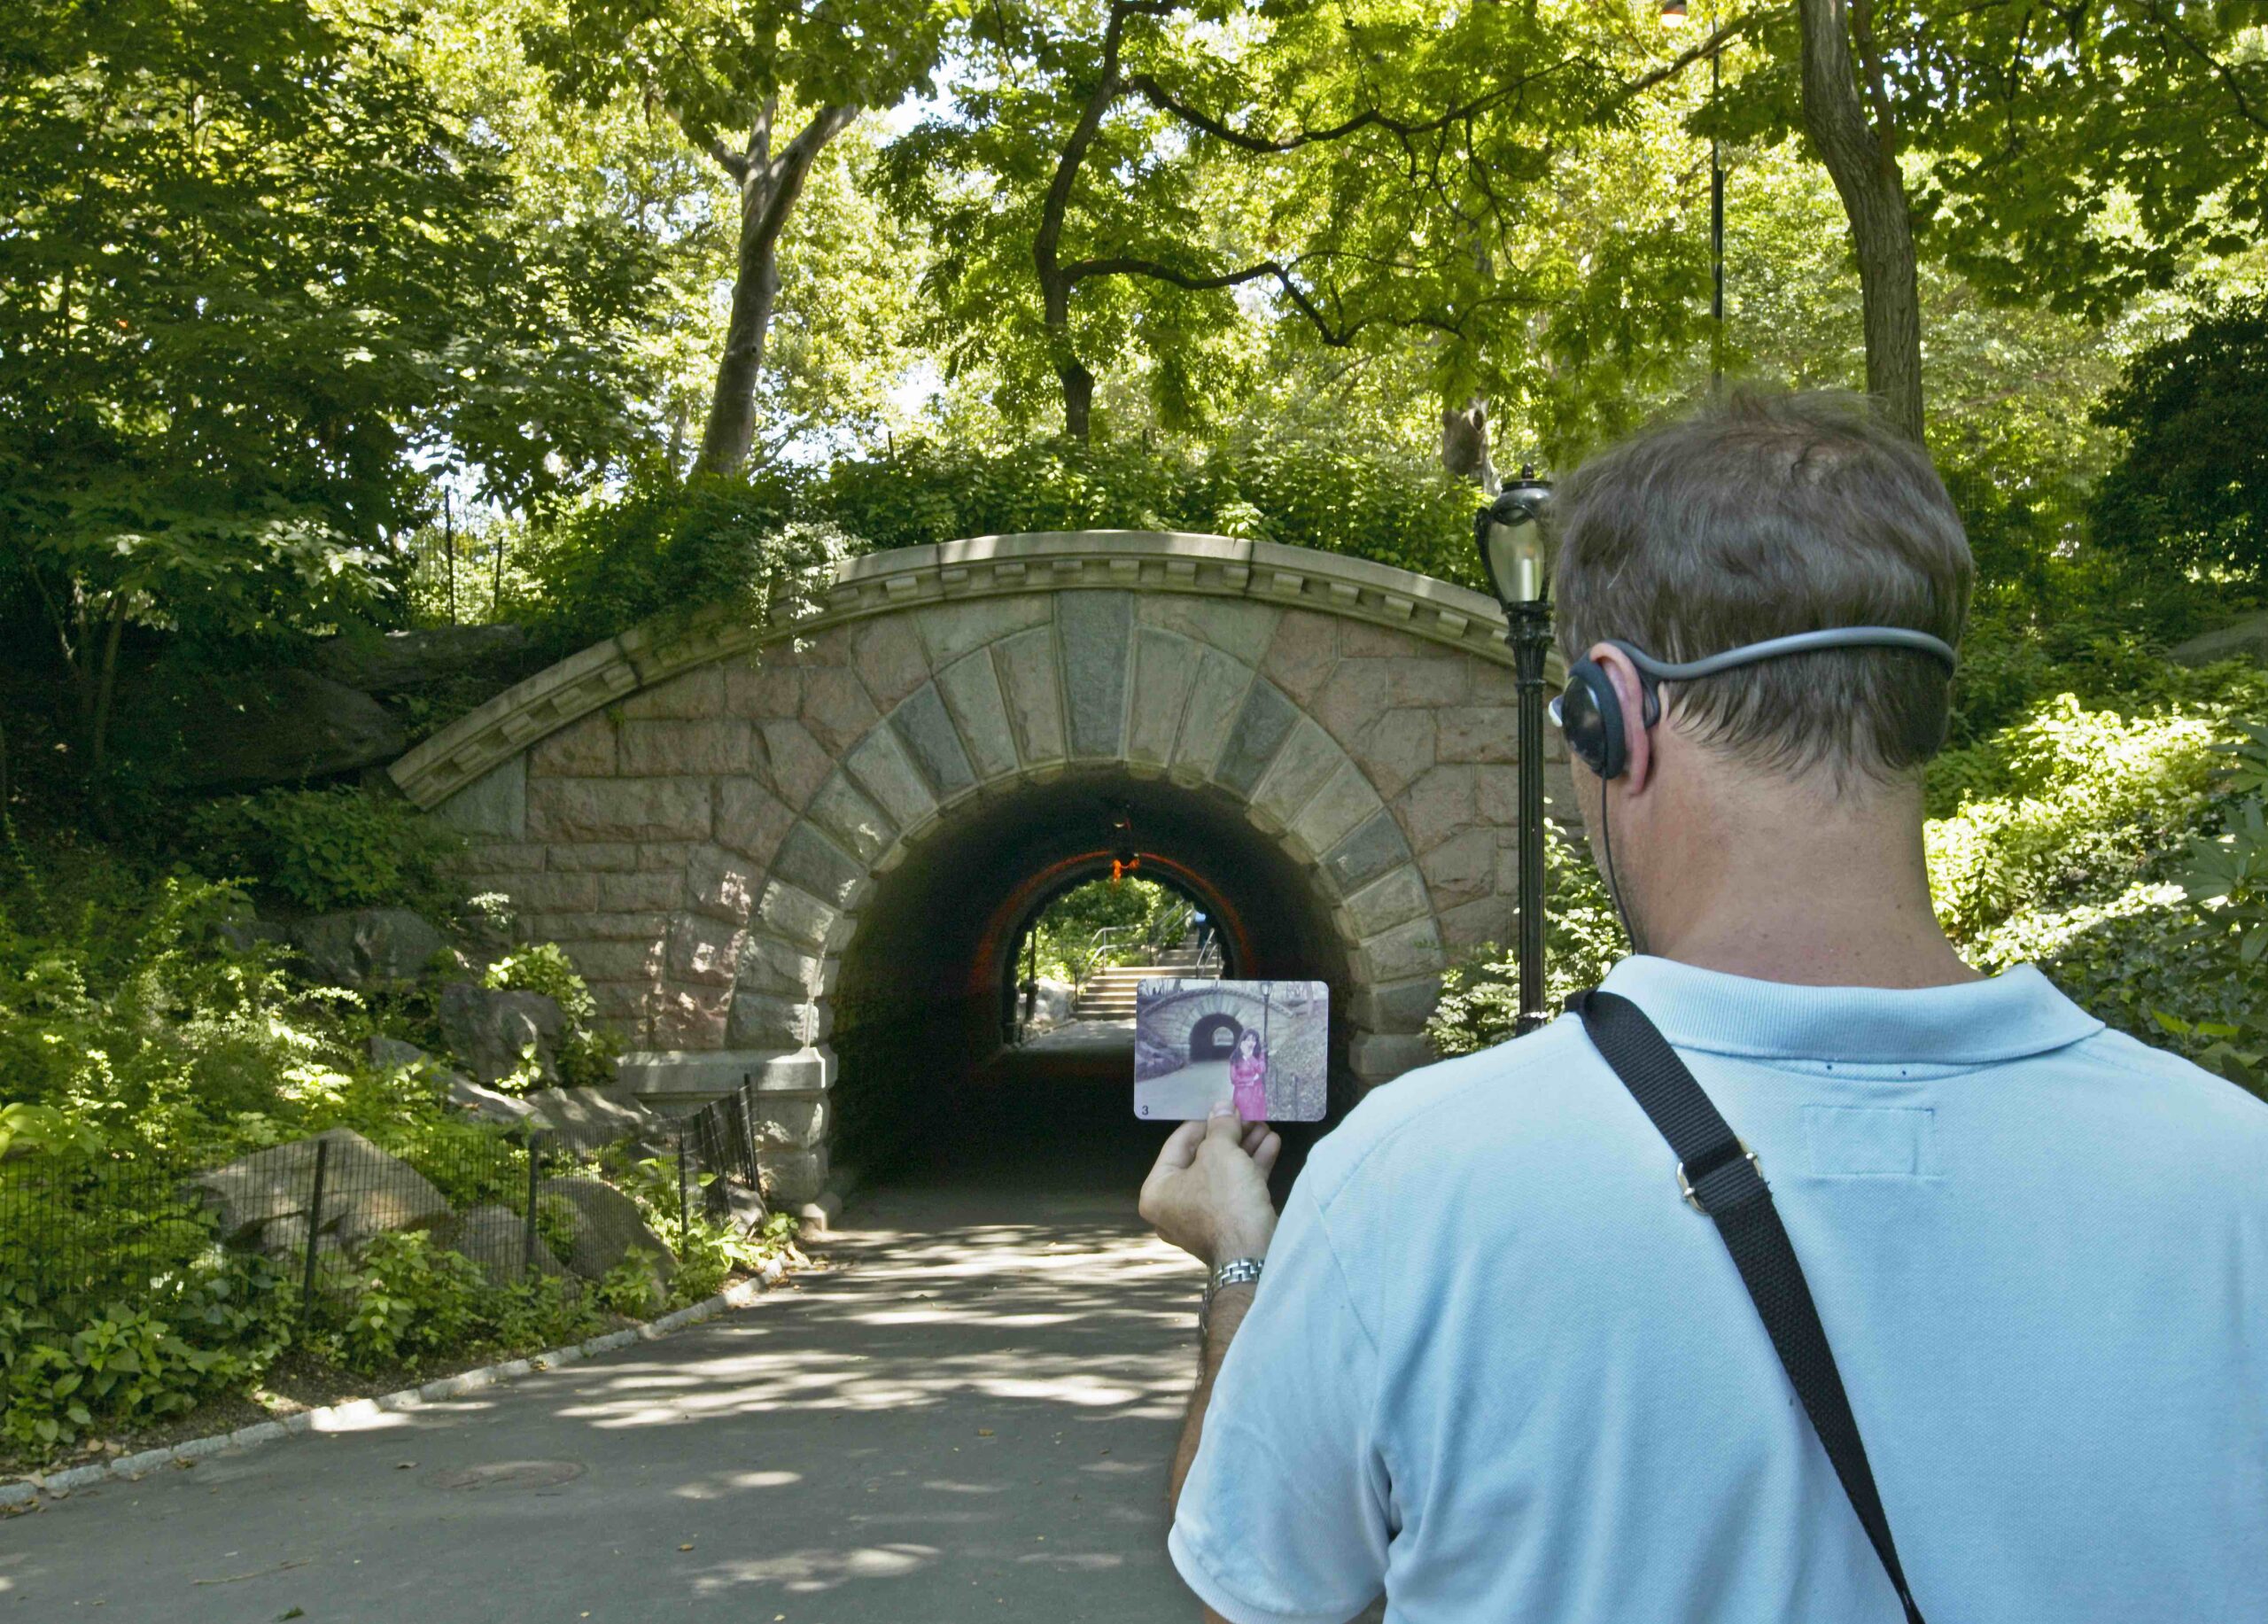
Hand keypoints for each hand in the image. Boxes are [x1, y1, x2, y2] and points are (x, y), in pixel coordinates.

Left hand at [1139, 1105, 1281, 1266]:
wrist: (1252, 1254)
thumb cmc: (1225, 1199)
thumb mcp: (1221, 1152)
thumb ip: (1220, 1126)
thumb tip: (1222, 1106)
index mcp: (1157, 1190)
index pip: (1178, 1144)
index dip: (1204, 1121)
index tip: (1224, 1107)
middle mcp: (1174, 1207)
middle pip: (1203, 1158)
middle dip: (1230, 1135)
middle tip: (1249, 1116)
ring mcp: (1201, 1218)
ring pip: (1223, 1173)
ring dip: (1245, 1148)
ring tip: (1265, 1126)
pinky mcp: (1226, 1225)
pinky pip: (1235, 1189)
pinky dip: (1251, 1168)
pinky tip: (1271, 1145)